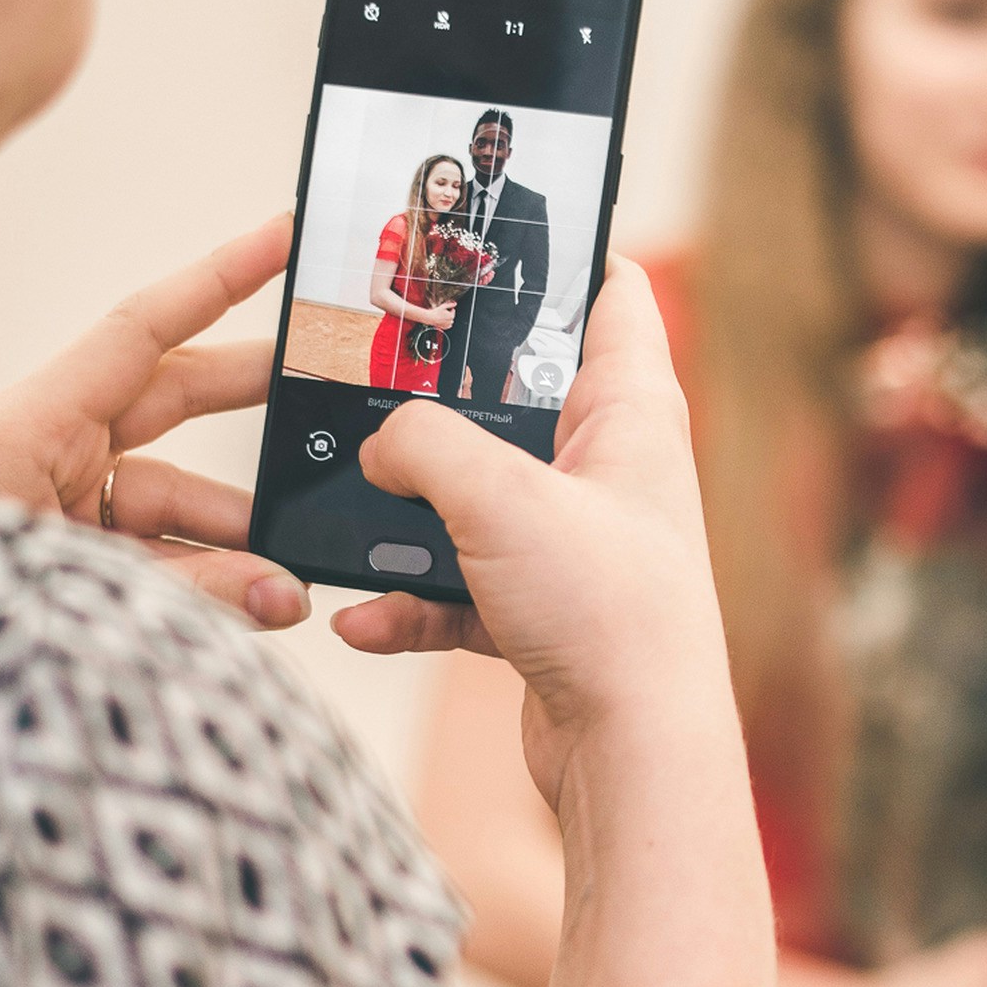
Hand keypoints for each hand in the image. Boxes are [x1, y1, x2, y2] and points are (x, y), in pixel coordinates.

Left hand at [0, 214, 308, 629]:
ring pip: (172, 503)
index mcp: (27, 427)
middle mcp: (43, 458)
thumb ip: (185, 590)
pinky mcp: (59, 569)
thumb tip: (279, 592)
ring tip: (290, 581)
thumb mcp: (66, 589)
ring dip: (236, 538)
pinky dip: (204, 583)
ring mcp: (52, 514)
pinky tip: (252, 607)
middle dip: (255, 400)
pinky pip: (151, 560)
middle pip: (172, 404)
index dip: (216, 279)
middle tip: (328, 386)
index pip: (141, 330)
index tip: (280, 239)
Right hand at [330, 259, 734, 811]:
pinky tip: (360, 618)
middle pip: (521, 400)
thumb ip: (423, 444)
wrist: (635, 756)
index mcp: (632, 414)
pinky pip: (460, 591)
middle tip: (374, 368)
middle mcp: (611, 473)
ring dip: (412, 511)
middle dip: (443, 395)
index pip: (612, 296)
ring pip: (479, 500)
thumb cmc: (609, 614)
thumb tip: (381, 445)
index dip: (563, 253)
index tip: (496, 230)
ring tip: (352, 507)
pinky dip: (410, 604)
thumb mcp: (498, 496)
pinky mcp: (546, 616)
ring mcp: (577, 546)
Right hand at [423, 302, 457, 330]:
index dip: (448, 308)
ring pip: (450, 320)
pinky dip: (446, 322)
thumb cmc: (436, 312)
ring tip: (441, 316)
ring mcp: (448, 325)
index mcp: (451, 316)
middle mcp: (451, 321)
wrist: (430, 318)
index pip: (453, 310)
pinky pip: (448, 325)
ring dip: (448, 318)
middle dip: (448, 313)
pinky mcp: (445, 327)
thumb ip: (450, 305)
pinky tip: (442, 320)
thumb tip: (455, 304)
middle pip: (452, 315)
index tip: (443, 309)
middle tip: (442, 312)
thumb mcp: (443, 306)